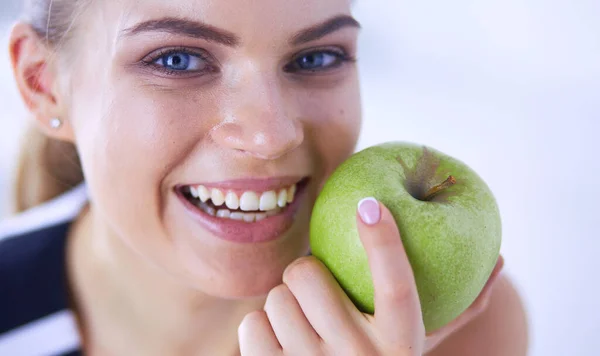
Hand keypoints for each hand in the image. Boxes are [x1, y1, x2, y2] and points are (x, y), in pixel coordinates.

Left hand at [238, 198, 503, 355]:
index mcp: (400, 346)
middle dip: (307, 270)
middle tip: (315, 282)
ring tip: (303, 322)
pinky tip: (282, 343)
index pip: (396, 285)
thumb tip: (501, 261)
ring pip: (276, 296)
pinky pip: (252, 323)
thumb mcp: (420, 345)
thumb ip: (458, 308)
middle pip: (308, 274)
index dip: (384, 241)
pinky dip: (262, 327)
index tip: (370, 205)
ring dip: (286, 301)